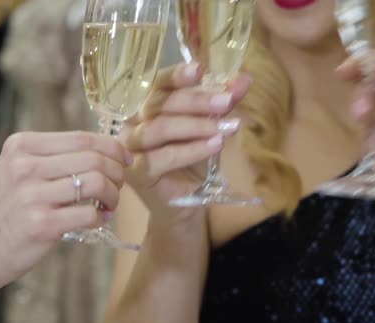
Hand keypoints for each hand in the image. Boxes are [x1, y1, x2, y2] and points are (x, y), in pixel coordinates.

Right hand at [0, 131, 130, 287]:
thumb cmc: (4, 211)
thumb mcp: (15, 171)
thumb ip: (51, 158)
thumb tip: (104, 151)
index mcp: (21, 146)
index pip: (82, 137)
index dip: (112, 147)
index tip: (125, 159)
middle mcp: (25, 166)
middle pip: (94, 158)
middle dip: (117, 172)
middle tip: (119, 185)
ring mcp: (32, 196)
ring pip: (96, 183)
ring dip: (114, 195)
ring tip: (110, 204)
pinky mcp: (41, 225)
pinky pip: (89, 213)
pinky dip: (102, 217)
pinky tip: (99, 219)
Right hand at [121, 63, 252, 221]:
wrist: (186, 200)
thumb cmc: (193, 160)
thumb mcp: (211, 128)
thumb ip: (223, 104)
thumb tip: (245, 79)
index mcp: (148, 104)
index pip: (158, 83)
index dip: (177, 75)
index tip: (201, 70)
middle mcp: (133, 121)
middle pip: (160, 103)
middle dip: (197, 101)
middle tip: (227, 102)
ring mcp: (130, 146)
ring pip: (160, 128)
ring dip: (196, 126)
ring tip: (225, 129)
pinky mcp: (135, 172)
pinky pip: (162, 157)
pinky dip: (191, 150)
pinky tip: (214, 146)